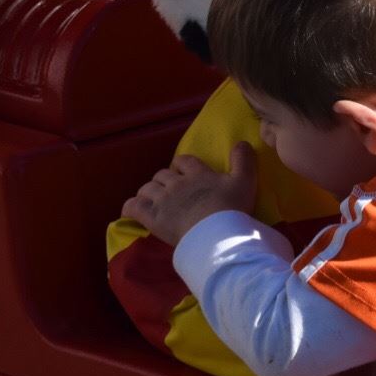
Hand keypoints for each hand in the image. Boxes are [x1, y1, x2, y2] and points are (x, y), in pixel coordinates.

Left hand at [122, 143, 257, 245]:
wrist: (216, 234)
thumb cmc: (231, 208)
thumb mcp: (245, 181)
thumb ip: (243, 160)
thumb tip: (242, 142)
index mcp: (197, 174)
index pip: (184, 161)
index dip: (181, 165)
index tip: (184, 172)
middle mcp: (177, 183)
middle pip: (162, 174)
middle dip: (164, 180)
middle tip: (171, 191)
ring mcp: (162, 200)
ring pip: (147, 188)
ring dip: (149, 192)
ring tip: (154, 200)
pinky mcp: (152, 218)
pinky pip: (133, 207)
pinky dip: (130, 207)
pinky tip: (131, 210)